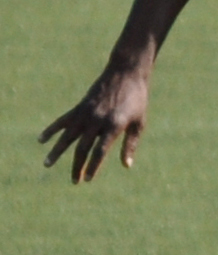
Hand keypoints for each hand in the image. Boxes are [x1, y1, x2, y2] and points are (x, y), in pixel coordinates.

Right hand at [40, 63, 152, 183]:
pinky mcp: (79, 107)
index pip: (100, 152)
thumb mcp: (139, 122)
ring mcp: (86, 113)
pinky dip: (51, 130)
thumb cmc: (137, 99)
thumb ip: (131, 144)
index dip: (93, 167)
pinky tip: (41, 140)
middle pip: (82, 148)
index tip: (88, 180)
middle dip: (77, 166)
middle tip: (75, 181)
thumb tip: (125, 165)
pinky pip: (62, 121)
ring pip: (67, 136)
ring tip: (47, 164)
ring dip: (56, 151)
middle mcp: (97, 121)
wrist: (125, 73)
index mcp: (114, 125)